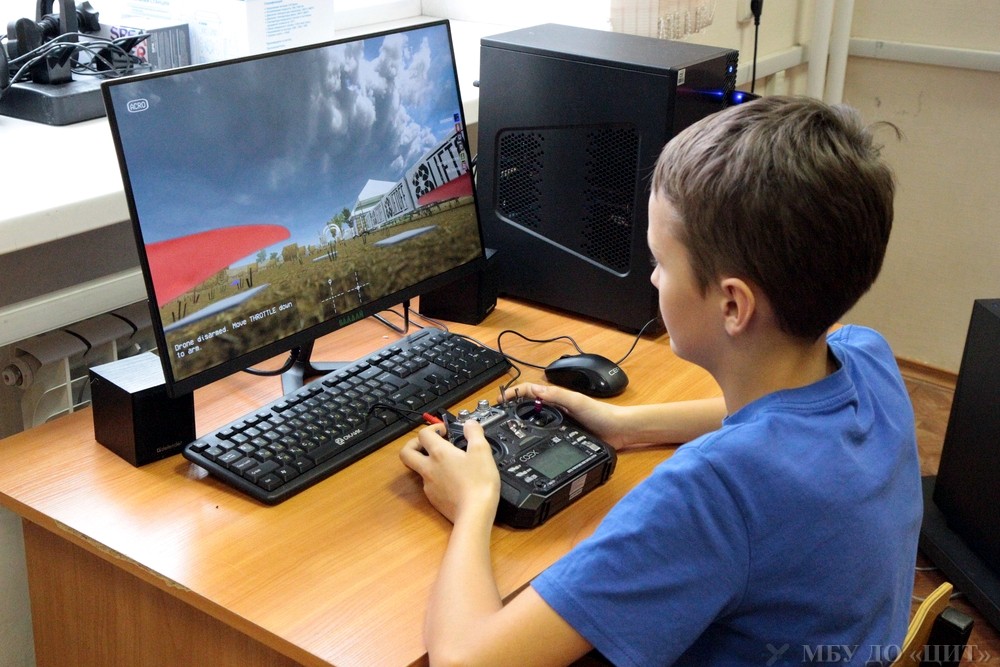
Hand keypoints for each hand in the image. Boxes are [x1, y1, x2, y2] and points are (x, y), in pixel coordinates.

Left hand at [400, 420, 499, 523]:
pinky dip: (436, 479)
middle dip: (414, 444)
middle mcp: (429, 468)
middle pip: (407, 452)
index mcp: (439, 453)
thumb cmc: (478, 483)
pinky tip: (451, 480)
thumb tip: (470, 424)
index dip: (432, 428)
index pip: (423, 434)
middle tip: (428, 444)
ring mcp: (429, 485)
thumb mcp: (482, 452)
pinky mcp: (434, 499)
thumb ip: (475, 433)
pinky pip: (429, 484)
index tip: (444, 430)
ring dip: (426, 462)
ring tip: (445, 462)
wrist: (474, 515)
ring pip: (418, 470)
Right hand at [500, 382, 633, 449]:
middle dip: (511, 407)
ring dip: (520, 420)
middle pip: (527, 404)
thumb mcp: (577, 402)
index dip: (513, 393)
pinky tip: (527, 441)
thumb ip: (557, 396)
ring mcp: (559, 421)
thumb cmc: (601, 414)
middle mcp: (555, 407)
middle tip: (497, 417)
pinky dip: (533, 434)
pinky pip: (544, 433)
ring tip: (506, 429)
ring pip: (534, 418)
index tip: (499, 401)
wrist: (618, 431)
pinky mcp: (563, 435)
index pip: (529, 391)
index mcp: (556, 397)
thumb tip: (534, 391)